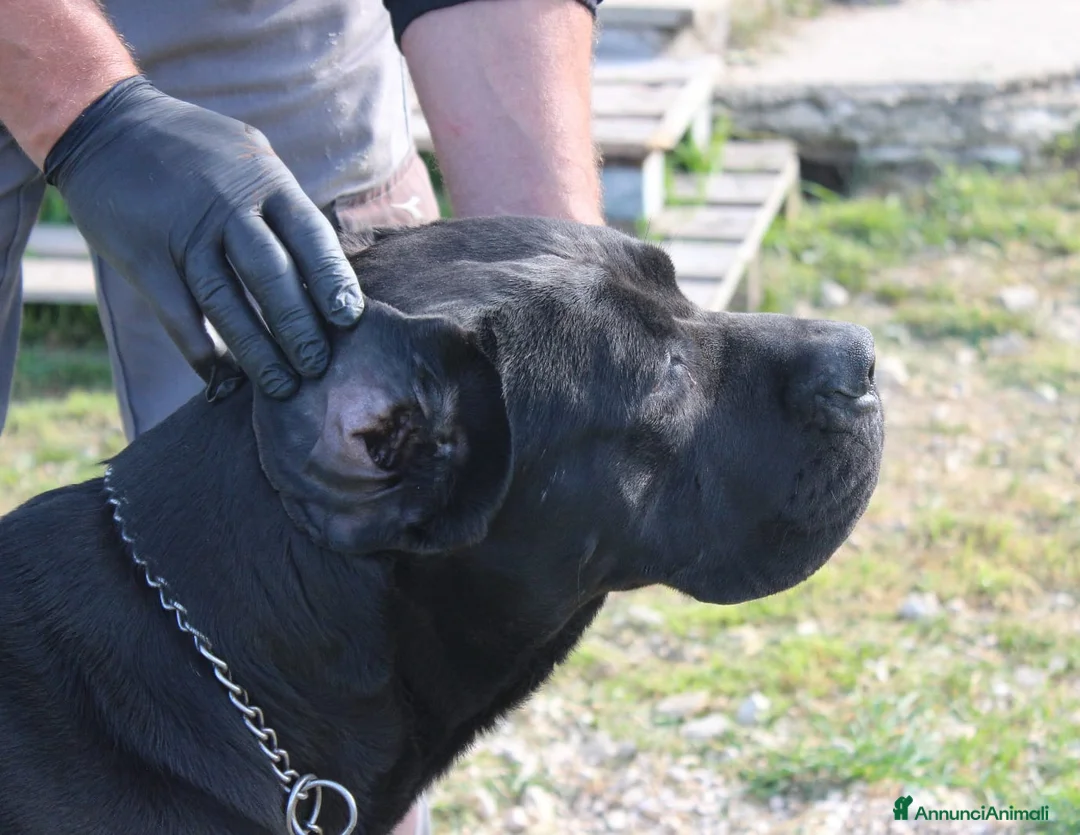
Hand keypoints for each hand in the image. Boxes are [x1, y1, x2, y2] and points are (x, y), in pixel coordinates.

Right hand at [44, 76, 363, 399]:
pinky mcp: (142, 255)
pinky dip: (199, 350)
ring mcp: (182, 231)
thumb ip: (284, 207)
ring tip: (282, 387)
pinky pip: (177, 313)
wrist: (108, 126)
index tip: (350, 320)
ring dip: (256, 351)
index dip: (331, 280)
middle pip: (271, 274)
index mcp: (264, 181)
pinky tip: (220, 377)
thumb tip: (330, 268)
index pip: (310, 235)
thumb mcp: (250, 159)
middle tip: (319, 367)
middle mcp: (227, 205)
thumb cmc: (197, 154)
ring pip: (225, 301)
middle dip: (298, 327)